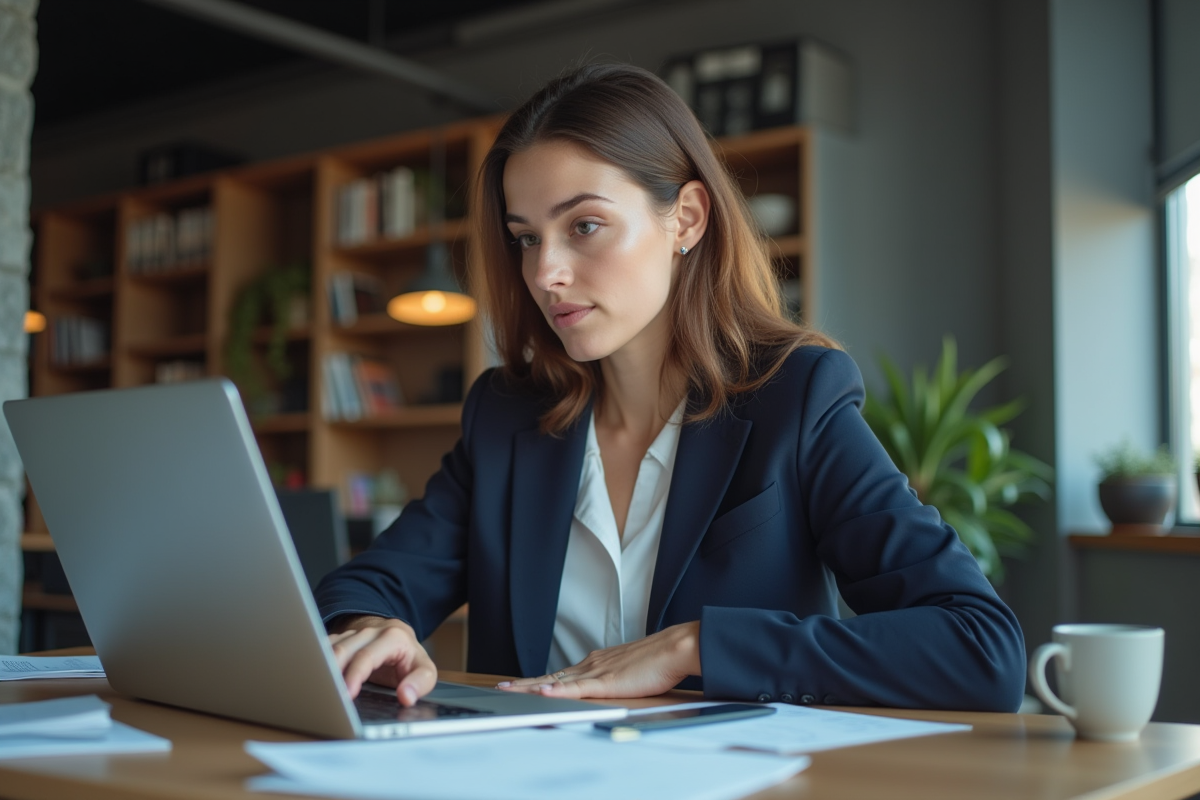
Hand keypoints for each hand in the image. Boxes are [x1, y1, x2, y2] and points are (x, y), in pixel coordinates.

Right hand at [327, 616, 436, 706]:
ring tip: (316, 689)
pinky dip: (316, 662)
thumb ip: (420, 683)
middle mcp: (369, 632)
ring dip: (321, 668)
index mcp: (391, 637)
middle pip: (343, 650)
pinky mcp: (339, 640)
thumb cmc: (409, 658)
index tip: (347, 695)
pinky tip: (312, 678)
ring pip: (329, 647)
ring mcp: (352, 634)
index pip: (367, 656)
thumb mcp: (424, 670)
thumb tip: (407, 697)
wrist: (398, 638)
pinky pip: (323, 648)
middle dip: (332, 674)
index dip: (355, 675)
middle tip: (327, 697)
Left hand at [496, 621, 700, 698]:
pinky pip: (576, 688)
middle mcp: (592, 664)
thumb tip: (613, 685)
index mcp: (597, 662)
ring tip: (510, 690)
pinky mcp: (606, 681)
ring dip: (532, 687)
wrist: (674, 648)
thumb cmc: (659, 660)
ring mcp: (597, 671)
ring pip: (557, 681)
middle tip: (503, 687)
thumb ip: (618, 677)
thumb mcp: (631, 671)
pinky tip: (543, 693)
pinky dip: (558, 691)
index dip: (540, 681)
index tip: (523, 685)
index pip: (562, 675)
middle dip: (526, 683)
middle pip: (551, 677)